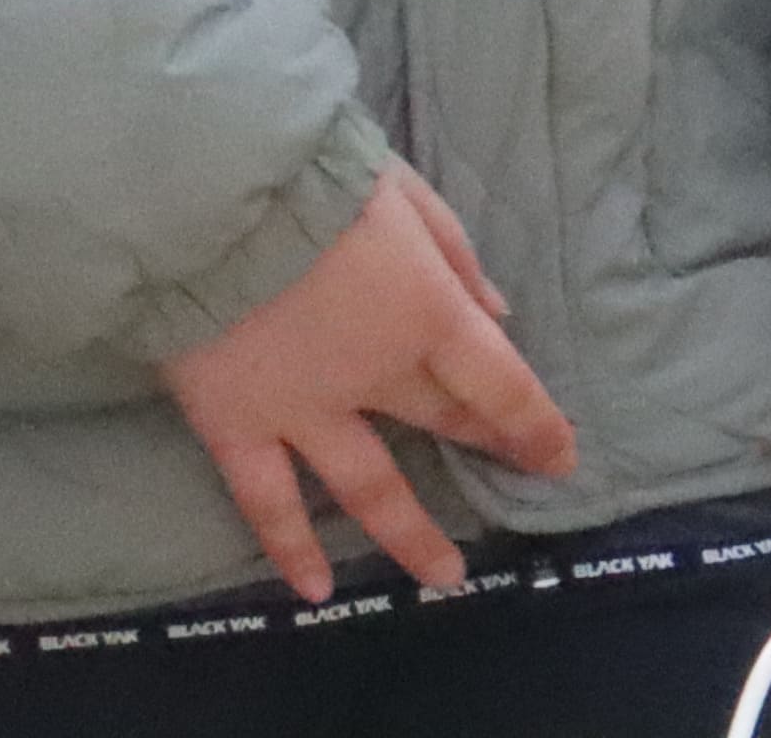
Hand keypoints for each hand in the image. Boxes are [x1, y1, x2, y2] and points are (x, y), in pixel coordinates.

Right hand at [157, 162, 575, 603]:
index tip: (561, 458)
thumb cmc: (313, 178)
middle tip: (511, 474)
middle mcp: (376, 377)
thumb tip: (499, 314)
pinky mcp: (235, 429)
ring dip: (410, 534)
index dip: (535, 424)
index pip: (500, 385)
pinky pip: (267, 503)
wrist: (209, 196)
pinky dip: (290, 549)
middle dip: (483, 444)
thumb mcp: (409, 195)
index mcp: (428, 314)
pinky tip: (315, 592)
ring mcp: (304, 413)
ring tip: (446, 579)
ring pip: (368, 488)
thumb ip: (456, 257)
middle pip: (441, 418)